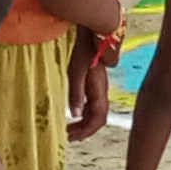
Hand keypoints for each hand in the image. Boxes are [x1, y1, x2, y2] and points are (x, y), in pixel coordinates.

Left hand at [65, 23, 114, 140]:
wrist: (95, 32)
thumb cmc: (84, 50)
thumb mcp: (76, 72)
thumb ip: (76, 92)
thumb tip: (76, 114)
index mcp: (99, 90)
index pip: (98, 118)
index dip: (87, 131)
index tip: (72, 137)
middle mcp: (102, 91)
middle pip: (98, 118)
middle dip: (84, 130)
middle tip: (68, 136)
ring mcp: (99, 87)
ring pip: (96, 111)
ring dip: (84, 122)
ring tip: (69, 128)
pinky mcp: (95, 82)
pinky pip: (93, 103)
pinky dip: (84, 112)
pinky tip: (74, 112)